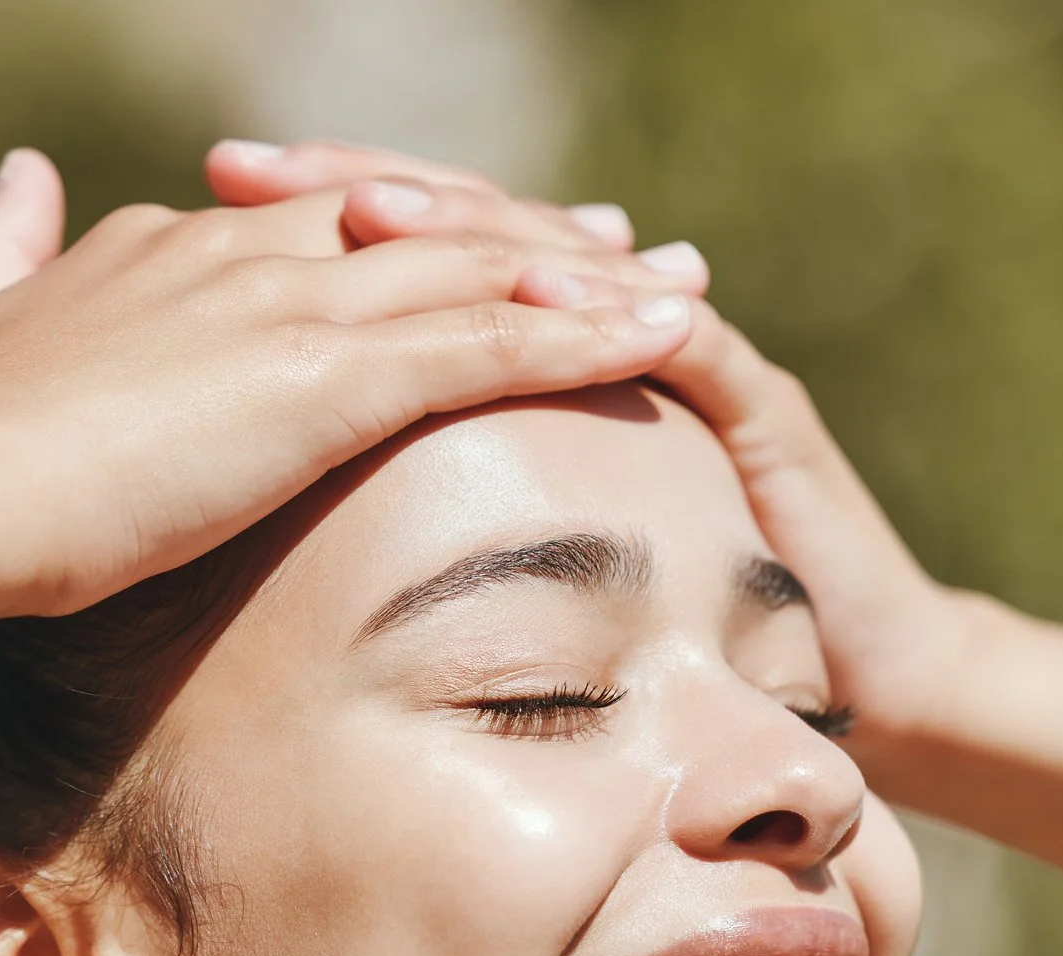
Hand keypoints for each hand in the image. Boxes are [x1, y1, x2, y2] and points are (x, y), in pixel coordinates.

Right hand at [0, 146, 709, 649]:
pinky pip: (483, 348)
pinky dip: (581, 340)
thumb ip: (4, 249)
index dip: (422, 229)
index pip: (330, 223)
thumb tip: (23, 173)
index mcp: (179, 249)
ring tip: (682, 286)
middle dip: (533, 241)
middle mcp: (249, 256)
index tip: (487, 241)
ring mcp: (290, 309)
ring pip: (476, 277)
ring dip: (588, 283)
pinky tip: (660, 339)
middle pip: (426, 232)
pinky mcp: (322, 379)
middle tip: (629, 246)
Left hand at [213, 140, 979, 764]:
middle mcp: (604, 337)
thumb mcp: (521, 570)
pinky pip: (682, 343)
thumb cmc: (680, 645)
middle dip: (353, 191)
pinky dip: (604, 317)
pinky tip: (532, 299)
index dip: (308, 220)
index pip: (415, 261)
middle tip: (240, 167)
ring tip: (356, 210)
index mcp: (536, 363)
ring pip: (564, 265)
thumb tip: (290, 519)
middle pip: (469, 231)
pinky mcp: (759, 412)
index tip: (202, 199)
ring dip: (459, 231)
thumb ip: (436, 528)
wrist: (861, 681)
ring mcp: (683, 359)